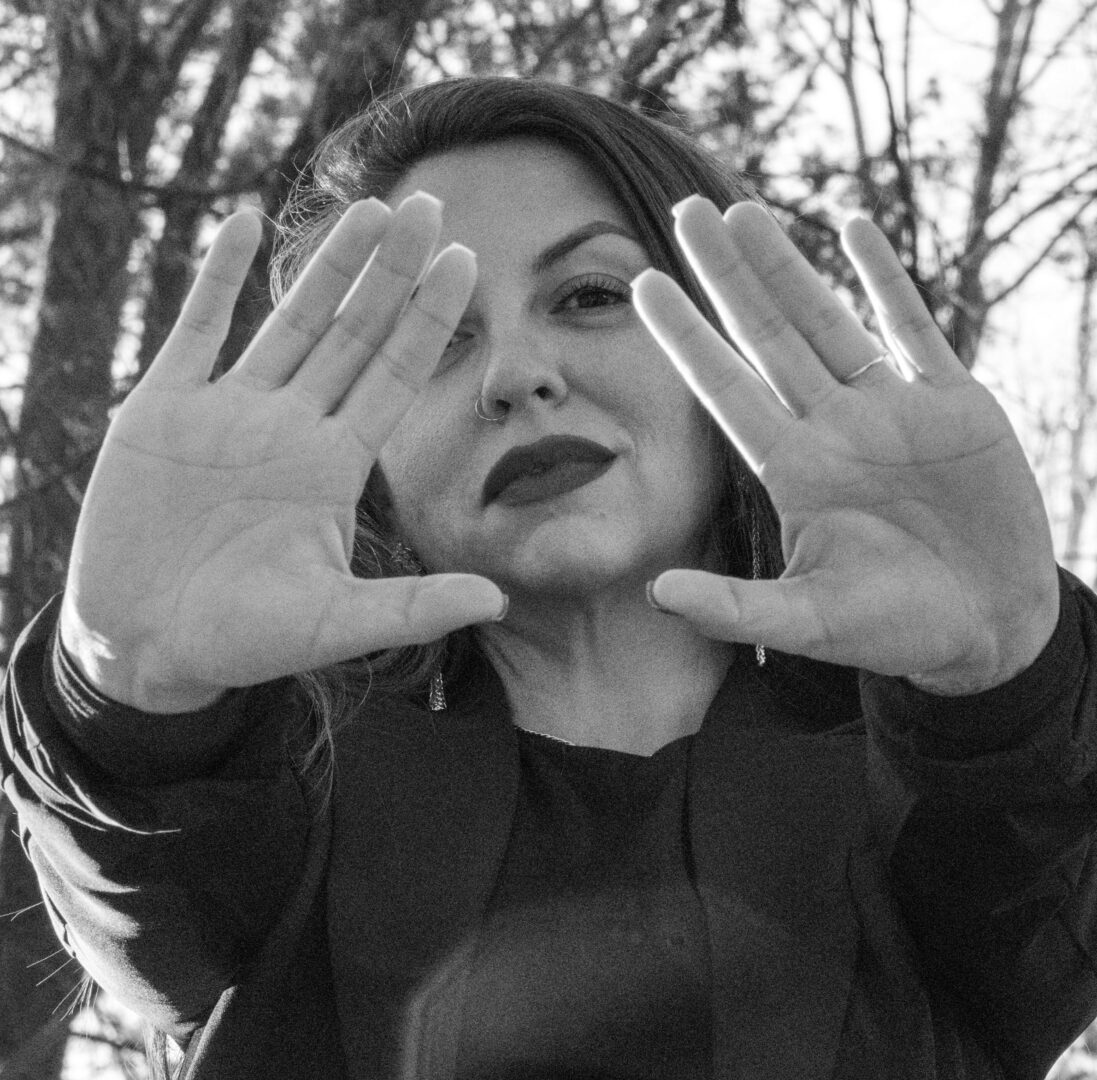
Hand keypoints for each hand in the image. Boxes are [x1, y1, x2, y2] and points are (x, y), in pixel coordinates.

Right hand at [60, 193, 504, 712]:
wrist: (148, 643)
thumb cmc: (244, 639)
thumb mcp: (334, 623)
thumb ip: (413, 609)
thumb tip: (499, 603)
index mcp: (333, 466)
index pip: (394, 376)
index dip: (428, 320)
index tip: (466, 261)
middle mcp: (290, 427)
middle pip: (353, 333)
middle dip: (392, 273)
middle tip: (431, 206)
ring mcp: (228, 413)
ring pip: (287, 322)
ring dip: (326, 265)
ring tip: (368, 207)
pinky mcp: (162, 412)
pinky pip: (194, 330)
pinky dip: (213, 278)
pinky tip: (241, 223)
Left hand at [634, 198, 1058, 693]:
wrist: (988, 627)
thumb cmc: (893, 630)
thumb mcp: (808, 622)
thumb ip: (737, 607)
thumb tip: (655, 595)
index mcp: (793, 470)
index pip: (725, 388)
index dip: (685, 336)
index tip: (642, 285)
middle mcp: (831, 428)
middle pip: (768, 336)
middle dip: (727, 276)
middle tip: (685, 211)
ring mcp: (891, 410)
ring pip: (830, 320)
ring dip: (789, 266)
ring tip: (744, 211)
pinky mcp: (956, 404)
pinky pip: (915, 328)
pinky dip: (887, 280)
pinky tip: (853, 229)